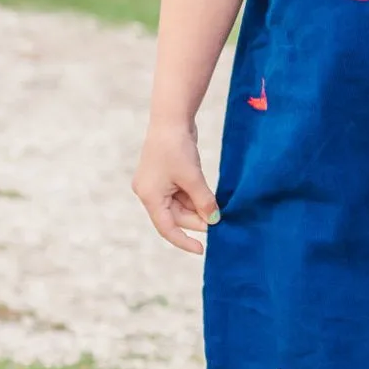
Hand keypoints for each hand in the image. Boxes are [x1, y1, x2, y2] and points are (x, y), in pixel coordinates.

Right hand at [132, 122, 220, 254]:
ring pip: (180, 205)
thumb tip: (214, 221)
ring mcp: (157, 183)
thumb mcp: (193, 178)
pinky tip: (209, 196)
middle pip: (175, 216)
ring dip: (198, 207)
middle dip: (197, 219)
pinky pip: (181, 193)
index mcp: (149, 196)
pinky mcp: (166, 174)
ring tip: (217, 207)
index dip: (184, 241)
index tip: (202, 250)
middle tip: (219, 221)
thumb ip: (203, 201)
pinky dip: (195, 196)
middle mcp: (149, 192)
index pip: (167, 228)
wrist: (171, 118)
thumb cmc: (177, 147)